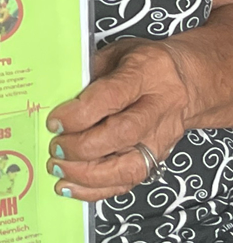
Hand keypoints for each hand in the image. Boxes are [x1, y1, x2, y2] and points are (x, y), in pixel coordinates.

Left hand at [46, 37, 191, 200]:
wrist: (188, 82)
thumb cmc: (148, 65)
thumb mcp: (118, 53)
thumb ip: (89, 73)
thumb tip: (56, 98)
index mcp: (147, 74)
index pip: (111, 97)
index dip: (79, 114)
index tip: (54, 122)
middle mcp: (159, 108)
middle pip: (121, 135)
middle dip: (81, 147)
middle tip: (55, 147)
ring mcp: (161, 138)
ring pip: (128, 167)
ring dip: (87, 174)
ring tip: (59, 169)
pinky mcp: (157, 159)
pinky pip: (128, 182)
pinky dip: (97, 190)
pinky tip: (73, 186)